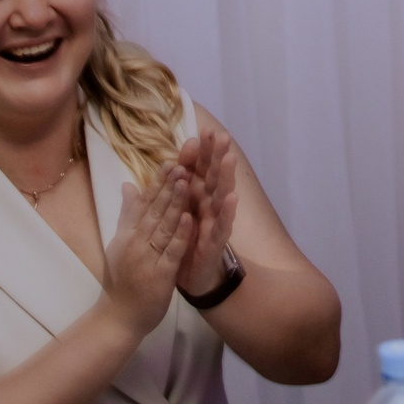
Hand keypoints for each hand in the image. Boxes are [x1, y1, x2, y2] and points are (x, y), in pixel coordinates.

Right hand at [100, 165, 194, 342]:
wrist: (120, 317)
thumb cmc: (123, 278)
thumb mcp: (121, 243)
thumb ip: (128, 215)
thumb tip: (127, 184)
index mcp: (128, 234)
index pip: (144, 203)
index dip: (158, 182)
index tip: (170, 161)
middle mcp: (135, 242)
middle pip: (154, 210)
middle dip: (168, 186)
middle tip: (182, 162)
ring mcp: (147, 258)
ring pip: (163, 226)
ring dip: (175, 203)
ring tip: (187, 180)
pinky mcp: (159, 275)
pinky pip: (171, 252)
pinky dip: (180, 235)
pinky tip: (190, 218)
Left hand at [175, 127, 238, 296]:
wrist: (191, 273)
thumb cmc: (186, 235)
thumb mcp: (177, 207)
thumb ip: (175, 183)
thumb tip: (171, 159)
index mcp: (196, 194)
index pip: (200, 168)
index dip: (202, 151)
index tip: (204, 129)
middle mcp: (209, 203)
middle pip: (214, 176)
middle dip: (218, 156)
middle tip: (222, 135)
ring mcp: (215, 220)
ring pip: (221, 195)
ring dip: (226, 177)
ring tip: (230, 158)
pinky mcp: (217, 239)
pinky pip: (224, 224)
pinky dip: (228, 211)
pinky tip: (232, 197)